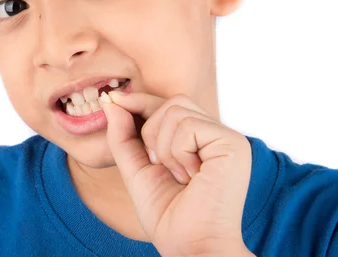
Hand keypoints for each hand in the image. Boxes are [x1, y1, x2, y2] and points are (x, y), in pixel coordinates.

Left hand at [102, 92, 254, 256]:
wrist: (190, 245)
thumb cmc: (167, 215)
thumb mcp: (135, 169)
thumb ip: (123, 136)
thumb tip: (110, 101)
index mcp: (197, 140)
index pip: (166, 104)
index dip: (138, 102)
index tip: (111, 101)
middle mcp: (215, 134)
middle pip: (171, 101)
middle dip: (149, 130)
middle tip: (157, 164)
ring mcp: (226, 137)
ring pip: (175, 110)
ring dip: (162, 147)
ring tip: (177, 176)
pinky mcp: (232, 143)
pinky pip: (187, 126)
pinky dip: (176, 152)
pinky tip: (190, 177)